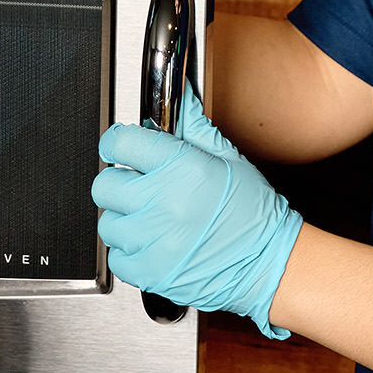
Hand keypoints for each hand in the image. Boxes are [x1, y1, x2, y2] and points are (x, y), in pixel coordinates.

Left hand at [91, 92, 303, 338]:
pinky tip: (153, 243)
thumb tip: (180, 100)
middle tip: (140, 187)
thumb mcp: (228, 160)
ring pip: (107, 222)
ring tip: (151, 219)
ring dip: (124, 218)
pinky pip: (116, 257)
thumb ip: (194, 128)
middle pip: (105, 184)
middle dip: (120, 182)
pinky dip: (129, 251)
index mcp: (181, 168)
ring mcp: (152, 240)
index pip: (121, 143)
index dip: (118, 142)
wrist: (267, 264)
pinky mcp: (148, 272)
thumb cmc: (252, 214)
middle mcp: (163, 203)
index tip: (121, 147)